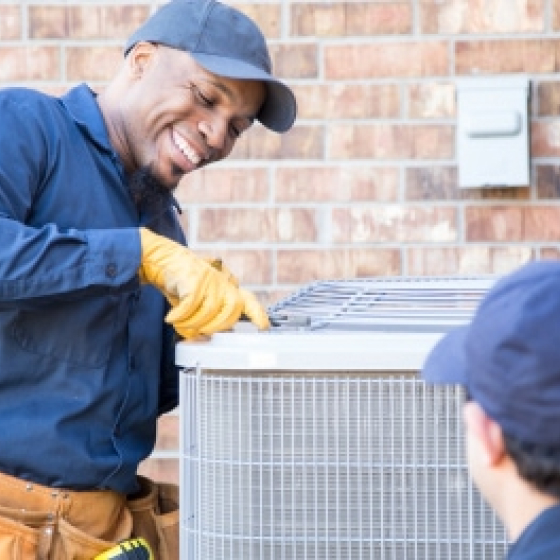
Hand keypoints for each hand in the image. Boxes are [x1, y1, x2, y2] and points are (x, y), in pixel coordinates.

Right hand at [138, 228, 268, 337]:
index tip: (263, 327)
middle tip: (199, 331)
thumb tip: (204, 337)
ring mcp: (209, 279)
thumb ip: (207, 316)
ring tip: (180, 324)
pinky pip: (190, 305)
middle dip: (216, 326)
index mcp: (227, 287)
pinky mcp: (194, 278)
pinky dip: (180, 316)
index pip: (248, 300)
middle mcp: (222, 282)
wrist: (163, 259)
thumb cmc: (183, 283)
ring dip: (192, 323)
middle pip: (230, 310)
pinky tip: (171, 318)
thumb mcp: (199, 299)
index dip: (257, 314)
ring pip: (209, 311)